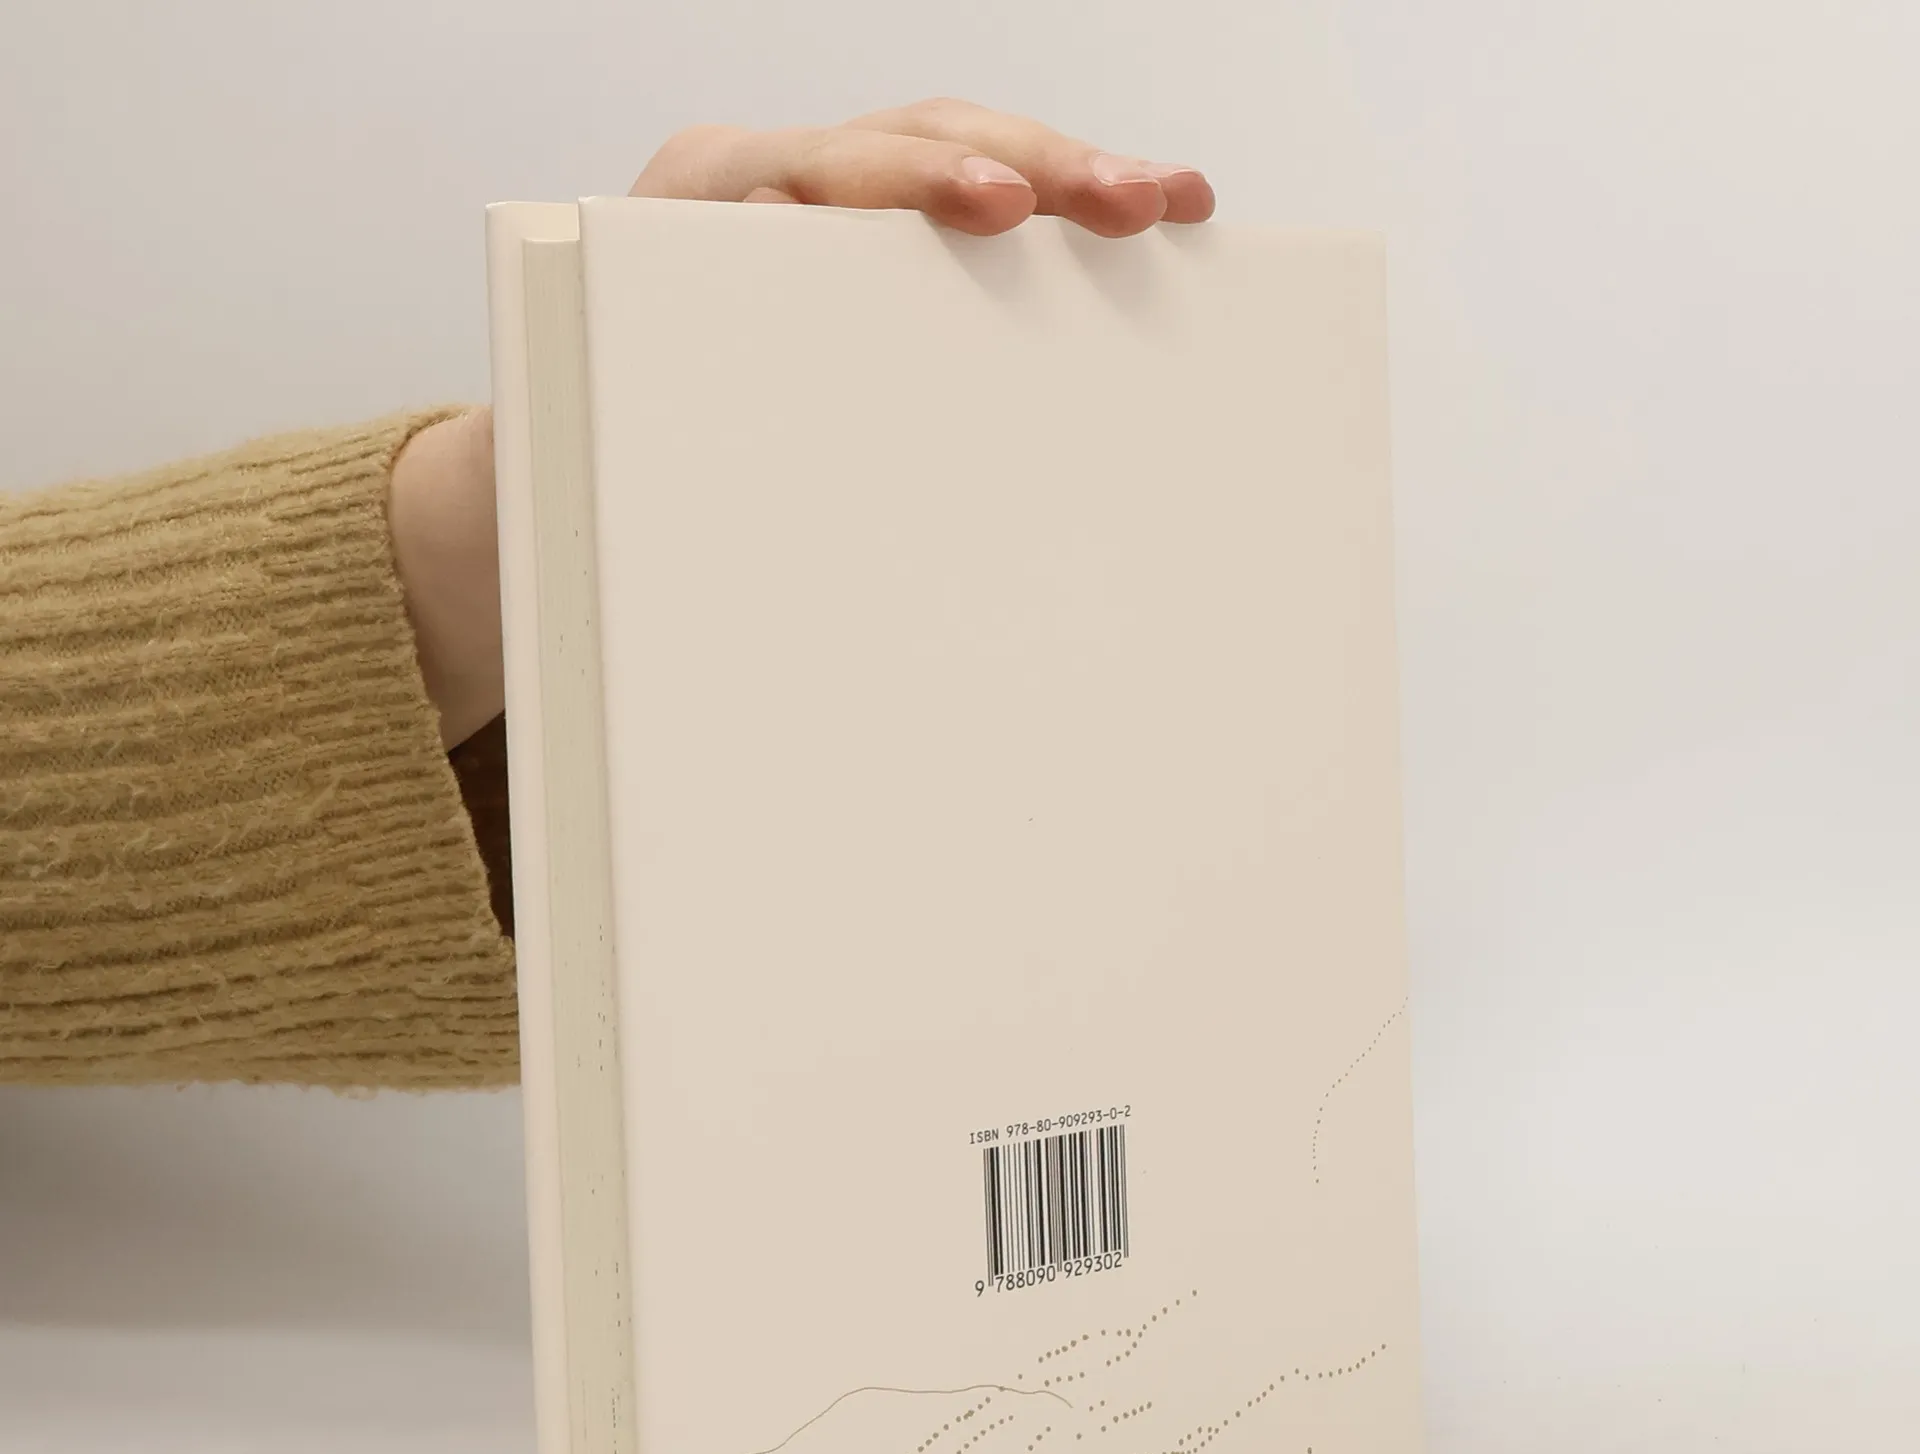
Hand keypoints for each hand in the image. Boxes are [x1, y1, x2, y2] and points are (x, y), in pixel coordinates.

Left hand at [392, 102, 1213, 747]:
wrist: (538, 468)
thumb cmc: (584, 484)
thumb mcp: (630, 483)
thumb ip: (698, 480)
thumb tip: (791, 562)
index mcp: (686, 217)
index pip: (817, 170)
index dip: (907, 183)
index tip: (986, 209)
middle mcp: (750, 187)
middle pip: (909, 141)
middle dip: (1028, 166)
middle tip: (1127, 202)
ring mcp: (811, 203)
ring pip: (955, 155)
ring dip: (1067, 176)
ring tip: (1169, 205)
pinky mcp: (858, 241)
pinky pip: (960, 205)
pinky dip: (1050, 213)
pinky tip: (1136, 228)